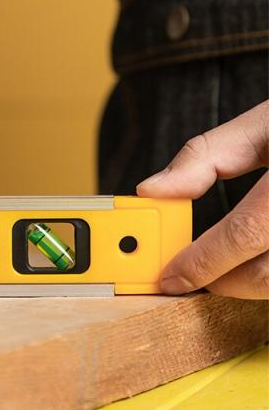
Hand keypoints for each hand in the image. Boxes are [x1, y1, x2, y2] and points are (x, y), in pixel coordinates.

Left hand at [137, 100, 268, 299]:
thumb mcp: (265, 125)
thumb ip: (207, 156)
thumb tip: (152, 189)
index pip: (246, 232)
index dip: (203, 261)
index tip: (171, 276)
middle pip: (268, 274)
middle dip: (222, 281)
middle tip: (193, 272)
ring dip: (252, 284)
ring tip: (227, 265)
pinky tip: (261, 258)